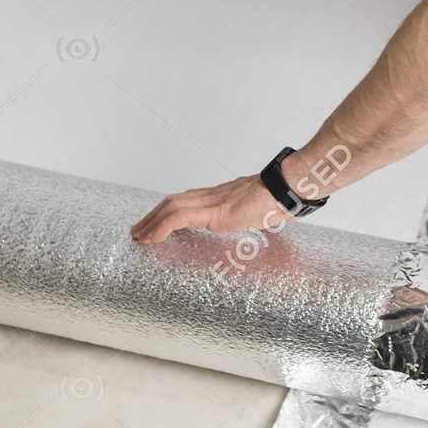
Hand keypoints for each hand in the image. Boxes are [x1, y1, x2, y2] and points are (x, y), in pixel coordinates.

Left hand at [130, 174, 290, 243]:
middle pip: (172, 201)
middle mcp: (211, 196)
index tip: (155, 223)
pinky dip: (161, 227)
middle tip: (138, 230)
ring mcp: (211, 202)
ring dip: (151, 221)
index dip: (167, 211)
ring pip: (170, 207)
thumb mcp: (259, 213)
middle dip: (152, 216)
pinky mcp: (213, 211)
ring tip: (139, 235)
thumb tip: (259, 223)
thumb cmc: (280, 200)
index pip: (186, 201)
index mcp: (220, 198)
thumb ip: (252, 217)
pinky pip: (178, 218)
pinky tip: (152, 237)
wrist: (288, 189)